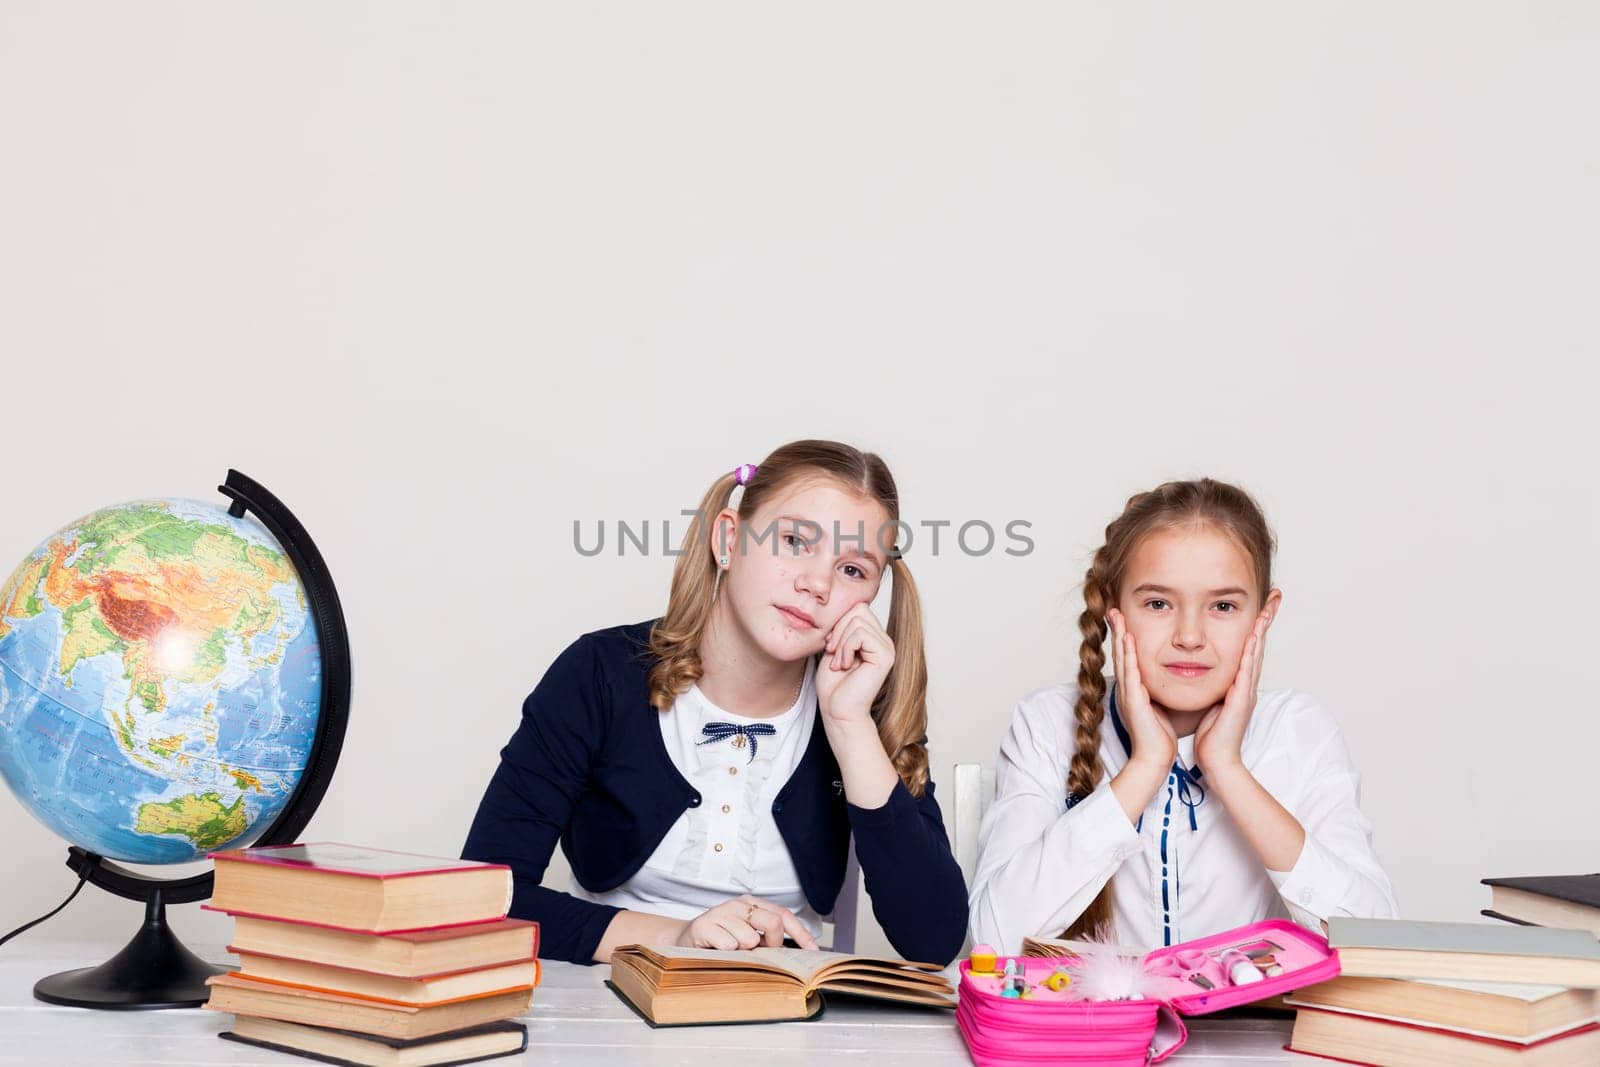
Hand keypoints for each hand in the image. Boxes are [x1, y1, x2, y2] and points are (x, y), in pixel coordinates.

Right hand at [674, 895, 819, 950]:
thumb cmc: (720, 941)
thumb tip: (798, 953)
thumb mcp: (747, 937)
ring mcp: (721, 913)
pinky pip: (728, 943)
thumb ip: (768, 940)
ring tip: (733, 952)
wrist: (683, 942)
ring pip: (750, 937)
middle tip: (763, 954)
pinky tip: (720, 951)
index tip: (813, 952)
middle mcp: (738, 905)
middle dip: (774, 945)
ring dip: (746, 951)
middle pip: (773, 923)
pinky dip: (728, 952)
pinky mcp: (704, 925)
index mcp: (752, 905)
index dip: (801, 934)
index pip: (784, 915)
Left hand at [815, 603, 893, 725]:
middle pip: (858, 609)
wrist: (838, 711)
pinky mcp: (886, 656)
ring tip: (838, 662)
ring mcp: (887, 647)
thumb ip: (841, 626)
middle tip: (832, 653)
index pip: (857, 607)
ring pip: (858, 620)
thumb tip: (842, 603)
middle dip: (838, 629)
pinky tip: (845, 666)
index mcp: (873, 637)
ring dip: (841, 642)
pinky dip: (846, 648)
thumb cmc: (833, 684)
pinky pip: (861, 634)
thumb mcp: (834, 647)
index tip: (830, 645)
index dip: (839, 622)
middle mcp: (884, 640)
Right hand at [1107, 609, 1176, 770]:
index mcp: (1133, 690)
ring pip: (1122, 659)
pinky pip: (1130, 674)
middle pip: (1121, 653)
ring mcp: (1128, 695)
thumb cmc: (1159, 738)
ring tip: (1117, 616)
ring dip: (1119, 636)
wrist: (1154, 760)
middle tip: (1113, 608)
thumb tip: (1164, 681)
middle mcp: (1127, 689)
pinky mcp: (1133, 702)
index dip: (1125, 637)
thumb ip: (1156, 693)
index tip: (1123, 618)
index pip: (1128, 658)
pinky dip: (1129, 655)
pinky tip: (1128, 640)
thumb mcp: (1158, 708)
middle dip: (1117, 630)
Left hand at [1194, 611, 1270, 772]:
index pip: (1249, 648)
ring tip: (1267, 608)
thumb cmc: (1211, 735)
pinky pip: (1246, 671)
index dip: (1255, 626)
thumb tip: (1204, 672)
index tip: (1261, 604)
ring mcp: (1247, 691)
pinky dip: (1251, 653)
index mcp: (1240, 684)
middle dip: (1266, 620)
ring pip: (1256, 654)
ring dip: (1261, 630)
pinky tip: (1253, 636)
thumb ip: (1215, 687)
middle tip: (1276, 596)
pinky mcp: (1241, 700)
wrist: (1217, 760)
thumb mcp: (1213, 702)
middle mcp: (1247, 684)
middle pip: (1258, 645)